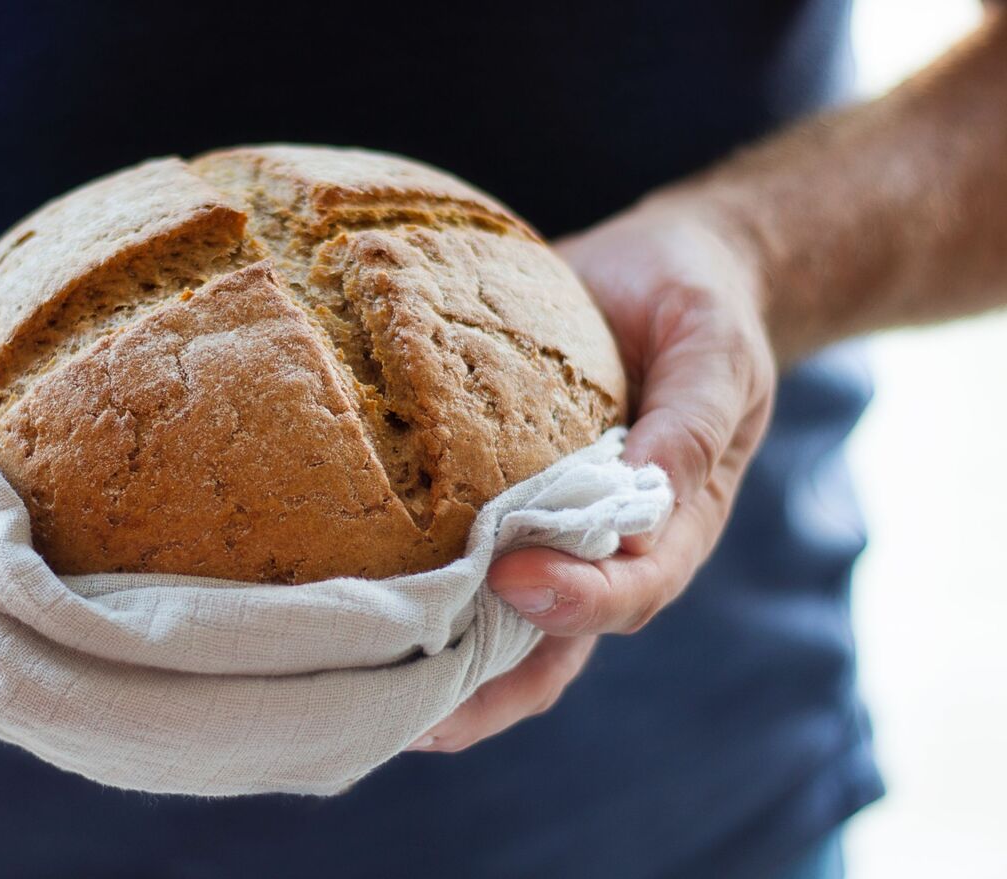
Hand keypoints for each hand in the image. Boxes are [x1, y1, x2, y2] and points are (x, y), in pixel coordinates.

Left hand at [409, 197, 776, 752]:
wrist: (661, 273)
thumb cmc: (697, 307)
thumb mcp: (715, 349)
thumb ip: (692, 418)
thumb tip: (648, 487)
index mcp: (676, 523)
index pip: (633, 588)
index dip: (579, 599)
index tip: (512, 578)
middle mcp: (605, 548)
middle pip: (553, 647)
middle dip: (486, 692)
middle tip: (413, 716)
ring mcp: (547, 534)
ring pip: (495, 630)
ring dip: (437, 672)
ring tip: (359, 698)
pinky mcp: (495, 501)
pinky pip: (454, 562)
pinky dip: (412, 597)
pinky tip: (348, 615)